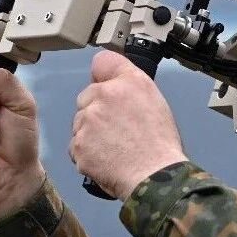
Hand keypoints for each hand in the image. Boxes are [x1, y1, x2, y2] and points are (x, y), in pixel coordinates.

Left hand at [71, 51, 187, 201]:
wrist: (154, 175)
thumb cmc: (159, 144)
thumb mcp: (155, 101)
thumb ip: (132, 86)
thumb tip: (116, 84)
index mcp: (129, 81)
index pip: (103, 61)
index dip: (103, 75)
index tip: (104, 83)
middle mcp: (105, 94)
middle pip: (87, 95)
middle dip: (96, 109)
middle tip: (116, 127)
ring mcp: (89, 119)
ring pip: (80, 121)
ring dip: (90, 132)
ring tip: (114, 146)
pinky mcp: (78, 143)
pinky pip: (76, 144)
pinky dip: (87, 152)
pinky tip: (106, 157)